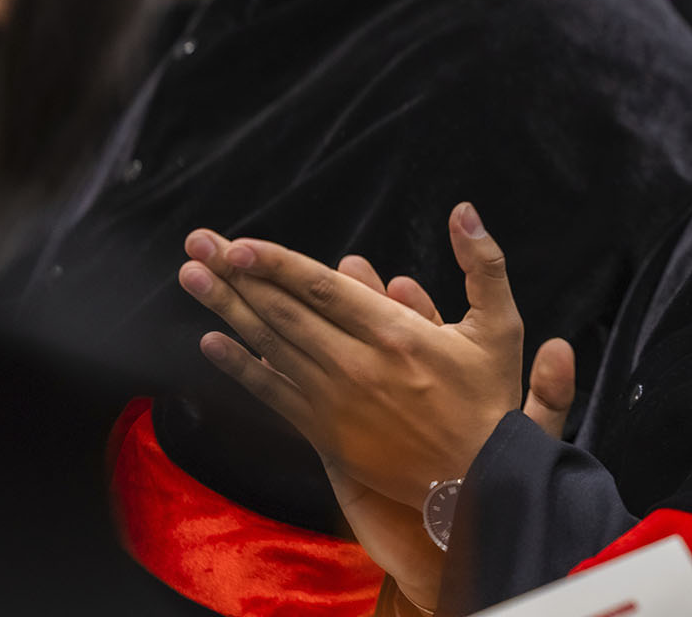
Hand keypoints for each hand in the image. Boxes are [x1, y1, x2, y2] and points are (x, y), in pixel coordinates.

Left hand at [177, 203, 576, 508]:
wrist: (477, 479)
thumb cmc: (488, 398)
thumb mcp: (500, 325)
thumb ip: (483, 265)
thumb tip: (463, 211)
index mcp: (395, 333)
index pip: (322, 288)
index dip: (275, 264)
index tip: (235, 244)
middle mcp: (357, 365)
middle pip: (284, 311)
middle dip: (235, 275)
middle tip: (197, 244)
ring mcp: (336, 401)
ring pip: (271, 346)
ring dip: (227, 309)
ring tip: (191, 278)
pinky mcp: (326, 433)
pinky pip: (273, 394)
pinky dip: (240, 367)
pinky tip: (212, 343)